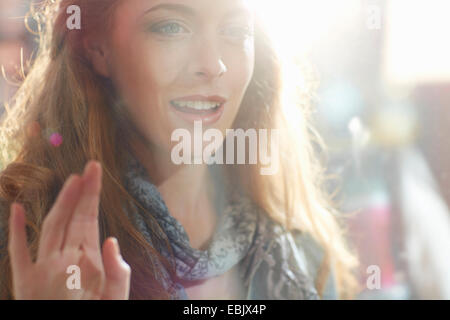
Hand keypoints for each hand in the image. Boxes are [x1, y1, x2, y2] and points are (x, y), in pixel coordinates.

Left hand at [8, 161, 130, 298]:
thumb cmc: (97, 318)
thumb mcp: (116, 300)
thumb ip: (116, 273)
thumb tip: (111, 240)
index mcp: (85, 263)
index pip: (88, 218)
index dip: (91, 193)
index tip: (94, 170)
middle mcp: (60, 260)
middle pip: (70, 216)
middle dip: (79, 190)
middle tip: (88, 167)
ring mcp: (39, 269)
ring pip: (49, 226)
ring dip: (59, 201)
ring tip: (69, 180)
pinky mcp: (23, 281)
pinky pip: (17, 251)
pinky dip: (16, 230)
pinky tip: (17, 207)